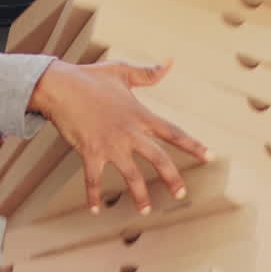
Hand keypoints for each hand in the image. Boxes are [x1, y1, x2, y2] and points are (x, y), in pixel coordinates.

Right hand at [28, 59, 210, 213]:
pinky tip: (95, 209)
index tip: (210, 156)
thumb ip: (148, 72)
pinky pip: (93, 179)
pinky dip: (93, 196)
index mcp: (139, 114)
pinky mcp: (90, 152)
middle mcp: (129, 132)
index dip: (193, 145)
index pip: (173, 132)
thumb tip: (169, 62)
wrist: (60, 86)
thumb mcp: (122, 71)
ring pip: (131, 175)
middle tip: (181, 194)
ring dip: (140, 195)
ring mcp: (110, 144)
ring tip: (146, 210)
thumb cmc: (90, 77)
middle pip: (158, 159)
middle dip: (172, 178)